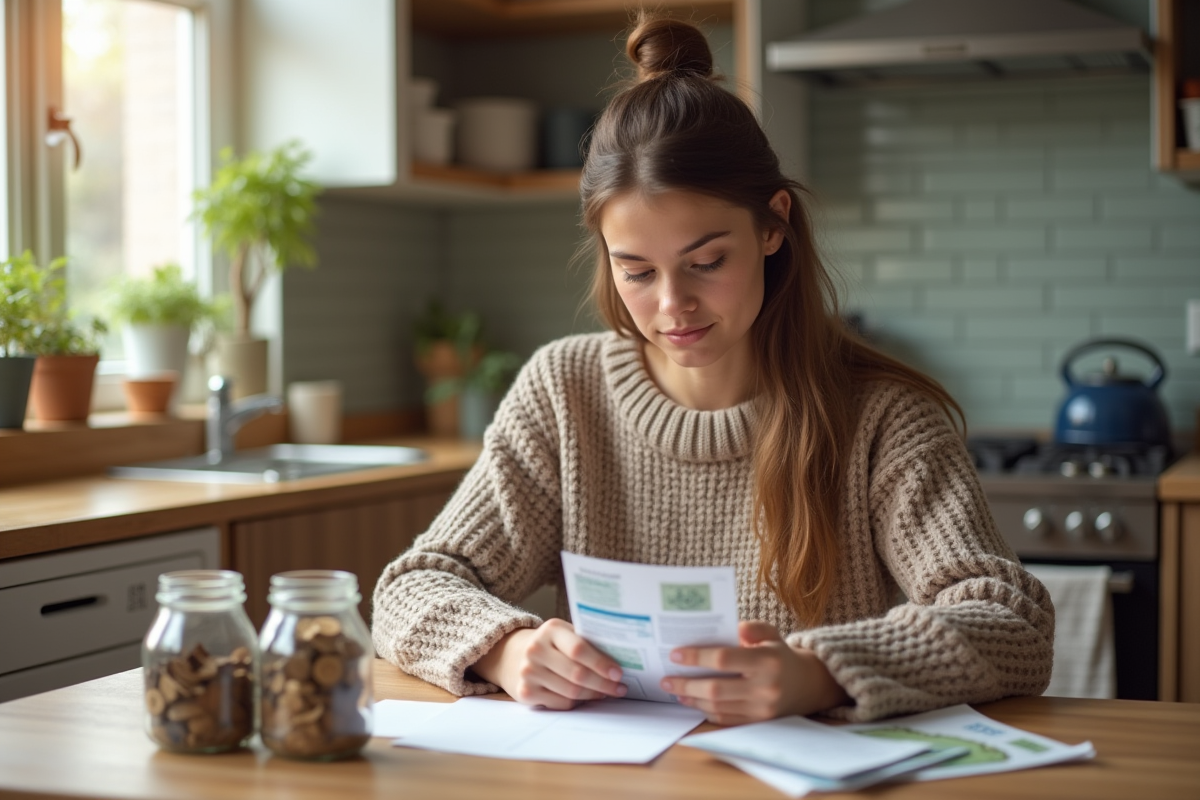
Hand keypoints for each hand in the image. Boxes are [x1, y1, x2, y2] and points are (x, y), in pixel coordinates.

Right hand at [471, 619, 627, 709]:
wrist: (515, 655)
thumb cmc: (552, 644)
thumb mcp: (566, 634)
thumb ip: (587, 642)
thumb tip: (620, 658)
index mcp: (551, 630)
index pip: (579, 649)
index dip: (601, 663)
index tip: (618, 673)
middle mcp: (536, 650)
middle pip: (577, 674)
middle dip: (603, 684)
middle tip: (620, 688)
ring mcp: (528, 672)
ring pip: (571, 692)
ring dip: (594, 695)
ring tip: (607, 692)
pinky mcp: (525, 692)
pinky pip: (561, 703)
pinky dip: (579, 703)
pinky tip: (587, 697)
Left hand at [661, 621, 848, 724]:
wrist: (807, 685)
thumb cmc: (780, 655)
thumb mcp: (771, 633)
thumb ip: (752, 628)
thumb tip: (731, 628)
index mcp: (768, 661)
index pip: (724, 659)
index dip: (697, 657)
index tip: (675, 655)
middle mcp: (766, 688)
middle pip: (716, 688)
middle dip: (686, 684)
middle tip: (665, 679)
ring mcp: (762, 709)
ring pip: (718, 706)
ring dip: (692, 699)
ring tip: (674, 690)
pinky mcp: (759, 723)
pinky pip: (726, 719)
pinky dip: (705, 710)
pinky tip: (692, 701)